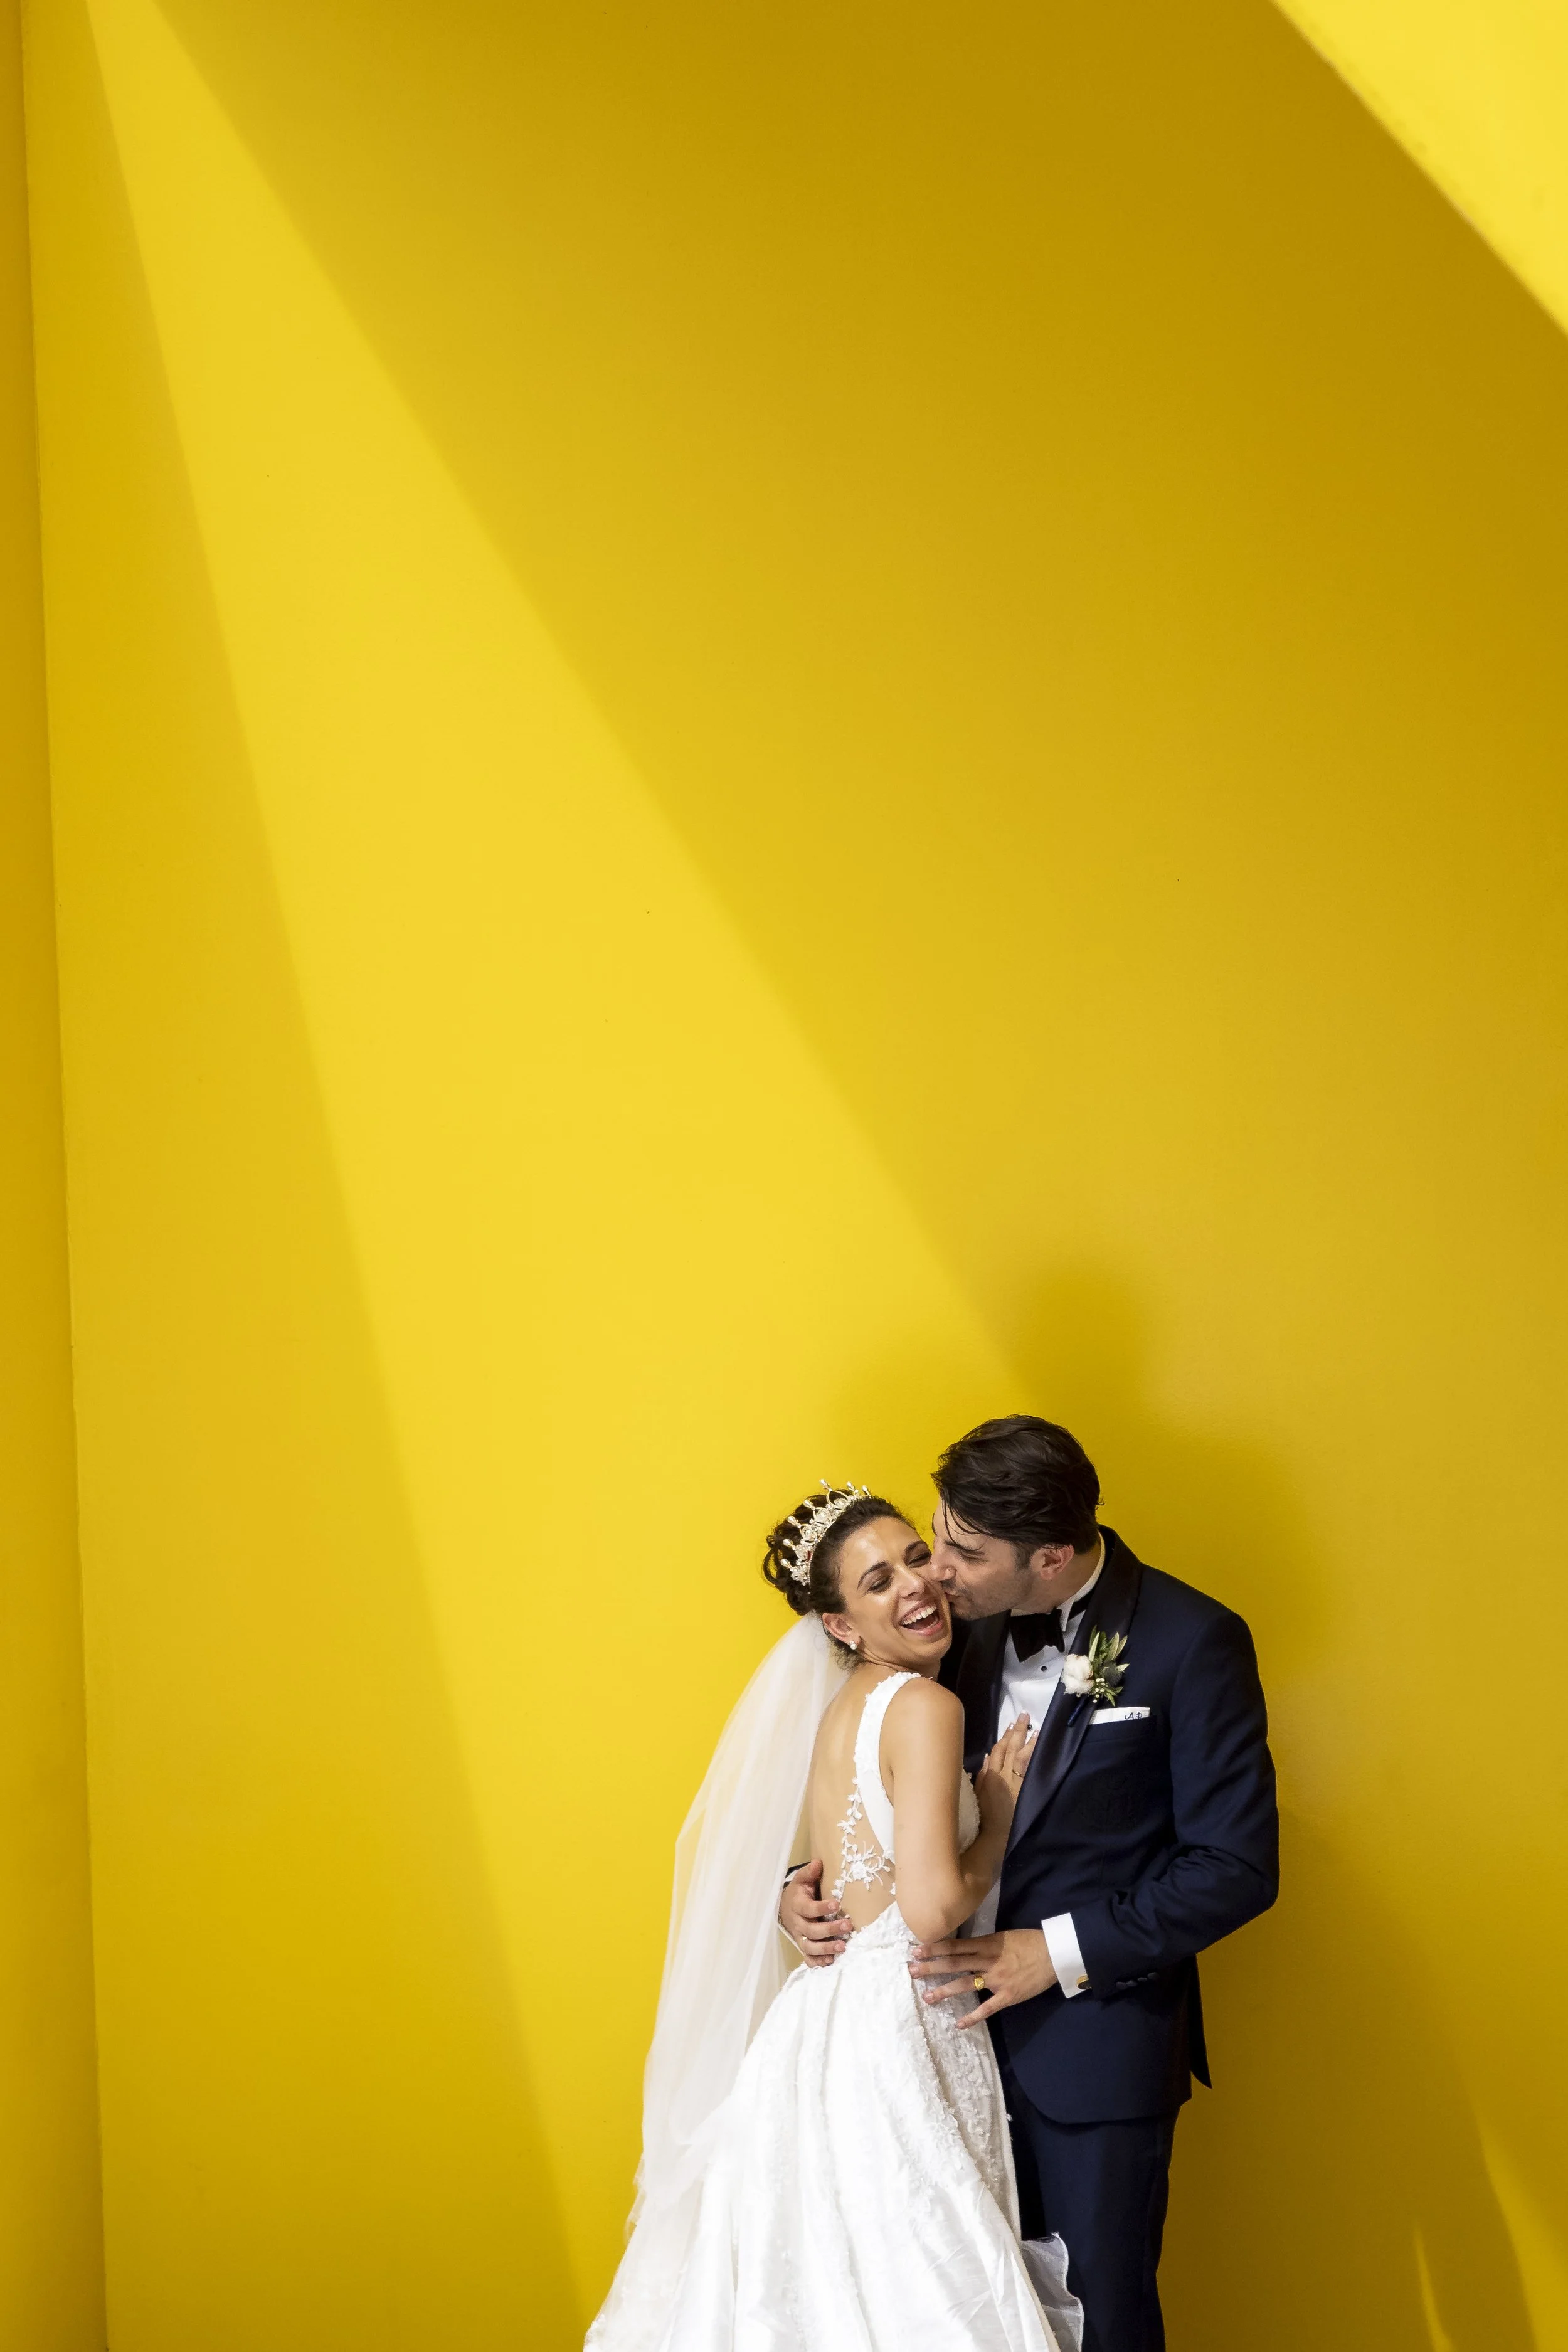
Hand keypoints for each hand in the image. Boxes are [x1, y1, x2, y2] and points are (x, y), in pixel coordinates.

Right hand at [779, 1860, 849, 1965]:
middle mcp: (798, 1924)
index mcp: (797, 1905)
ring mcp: (800, 1937)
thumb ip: (810, 1872)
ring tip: (843, 1946)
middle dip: (830, 1929)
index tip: (836, 1904)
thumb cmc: (799, 1892)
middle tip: (848, 1926)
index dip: (821, 1908)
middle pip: (812, 1930)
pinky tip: (831, 1960)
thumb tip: (819, 1862)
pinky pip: (808, 1958)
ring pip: (810, 1947)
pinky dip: (818, 1961)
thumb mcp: (802, 1880)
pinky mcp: (803, 1947)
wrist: (785, 1908)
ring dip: (826, 1948)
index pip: (809, 1909)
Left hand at [908, 1928, 1056, 2027]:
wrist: (1053, 1954)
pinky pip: (987, 2008)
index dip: (935, 1948)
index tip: (917, 1950)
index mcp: (987, 1943)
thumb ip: (984, 1943)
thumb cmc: (1028, 1942)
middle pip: (955, 1963)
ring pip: (966, 1984)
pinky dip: (973, 2017)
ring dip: (945, 1991)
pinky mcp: (1008, 1995)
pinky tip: (959, 2024)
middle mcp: (988, 1960)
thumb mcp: (1003, 1936)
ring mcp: (997, 1979)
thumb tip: (962, 1948)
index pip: (955, 1945)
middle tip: (912, 1971)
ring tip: (927, 1997)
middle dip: (932, 1968)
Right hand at [974, 1714, 1035, 1836]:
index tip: (1010, 1724)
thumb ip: (982, 1774)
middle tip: (1024, 1716)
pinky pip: (1030, 1770)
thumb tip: (988, 1756)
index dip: (1004, 1737)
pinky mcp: (1025, 1791)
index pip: (998, 1751)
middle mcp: (1003, 1776)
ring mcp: (1016, 1783)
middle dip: (1017, 1731)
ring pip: (1022, 1757)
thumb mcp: (979, 1793)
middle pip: (1011, 1749)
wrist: (996, 1834)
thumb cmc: (986, 1815)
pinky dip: (1034, 1758)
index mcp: (990, 1776)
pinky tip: (1040, 1749)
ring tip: (1036, 1729)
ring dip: (1029, 1742)